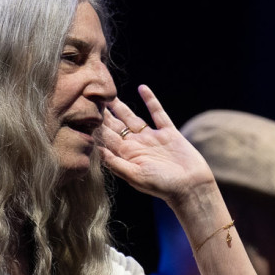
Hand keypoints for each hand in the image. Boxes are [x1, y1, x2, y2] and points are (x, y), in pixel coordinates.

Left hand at [99, 85, 215, 205]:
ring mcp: (153, 138)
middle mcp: (138, 145)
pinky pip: (158, 113)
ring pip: (133, 118)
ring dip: (121, 107)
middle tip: (91, 97)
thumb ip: (116, 163)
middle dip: (104, 113)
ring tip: (109, 94)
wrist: (191, 186)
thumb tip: (96, 150)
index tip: (83, 111)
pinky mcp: (168, 133)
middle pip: (117, 126)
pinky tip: (142, 88)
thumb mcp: (135, 176)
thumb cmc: (162, 186)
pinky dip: (151, 101)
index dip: (96, 126)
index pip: (107, 138)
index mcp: (127, 156)